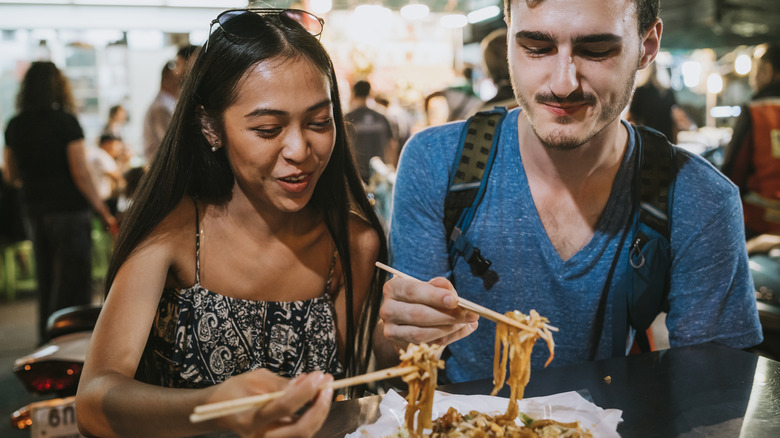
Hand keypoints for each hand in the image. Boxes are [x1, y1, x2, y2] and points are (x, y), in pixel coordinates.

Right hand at [211, 370, 332, 437]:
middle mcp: (261, 436)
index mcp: (250, 420)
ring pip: (305, 433)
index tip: (318, 375)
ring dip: (320, 410)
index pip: (283, 408)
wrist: (222, 410)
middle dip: (319, 408)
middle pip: (300, 431)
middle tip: (328, 384)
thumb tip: (307, 382)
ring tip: (325, 386)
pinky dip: (314, 413)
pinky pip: (303, 430)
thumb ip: (280, 383)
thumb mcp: (254, 379)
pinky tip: (317, 395)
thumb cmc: (236, 391)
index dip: (304, 391)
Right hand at [379, 276, 478, 349]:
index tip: (455, 300)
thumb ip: (440, 287)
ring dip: (448, 329)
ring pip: (421, 333)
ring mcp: (390, 329)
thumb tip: (452, 294)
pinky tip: (460, 330)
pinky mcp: (399, 345)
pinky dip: (447, 338)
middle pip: (418, 314)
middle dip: (447, 315)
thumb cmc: (420, 298)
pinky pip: (426, 344)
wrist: (403, 318)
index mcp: (393, 288)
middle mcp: (387, 309)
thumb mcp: (428, 287)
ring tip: (466, 323)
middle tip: (470, 315)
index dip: (434, 296)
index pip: (413, 291)